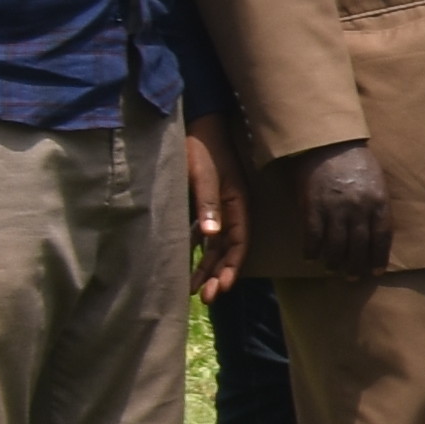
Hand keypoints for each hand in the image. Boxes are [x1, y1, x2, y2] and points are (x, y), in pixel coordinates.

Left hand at [183, 127, 245, 300]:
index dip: (232, 266)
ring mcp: (217, 208)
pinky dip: (196, 251)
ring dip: (206, 267)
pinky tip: (186, 263)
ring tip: (194, 289)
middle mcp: (230, 210)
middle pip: (228, 249)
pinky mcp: (203, 205)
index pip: (239, 242)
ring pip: (215, 245)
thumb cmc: (200, 148)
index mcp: (237, 204)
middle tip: (206, 298)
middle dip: (218, 274)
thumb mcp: (204, 176)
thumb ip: (209, 205)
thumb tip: (213, 237)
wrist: (194, 125)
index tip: (222, 288)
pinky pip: (202, 235)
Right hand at [293, 139, 395, 279]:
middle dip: (356, 266)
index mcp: (379, 202)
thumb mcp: (377, 181)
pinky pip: (312, 236)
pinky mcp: (313, 207)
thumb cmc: (356, 161)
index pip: (381, 238)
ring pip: (336, 246)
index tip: (375, 272)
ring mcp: (335, 209)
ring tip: (332, 270)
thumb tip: (375, 231)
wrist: (328, 143)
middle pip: (359, 246)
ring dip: (334, 262)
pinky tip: (311, 258)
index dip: (378, 257)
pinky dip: (311, 250)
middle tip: (352, 277)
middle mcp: (359, 209)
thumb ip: (377, 205)